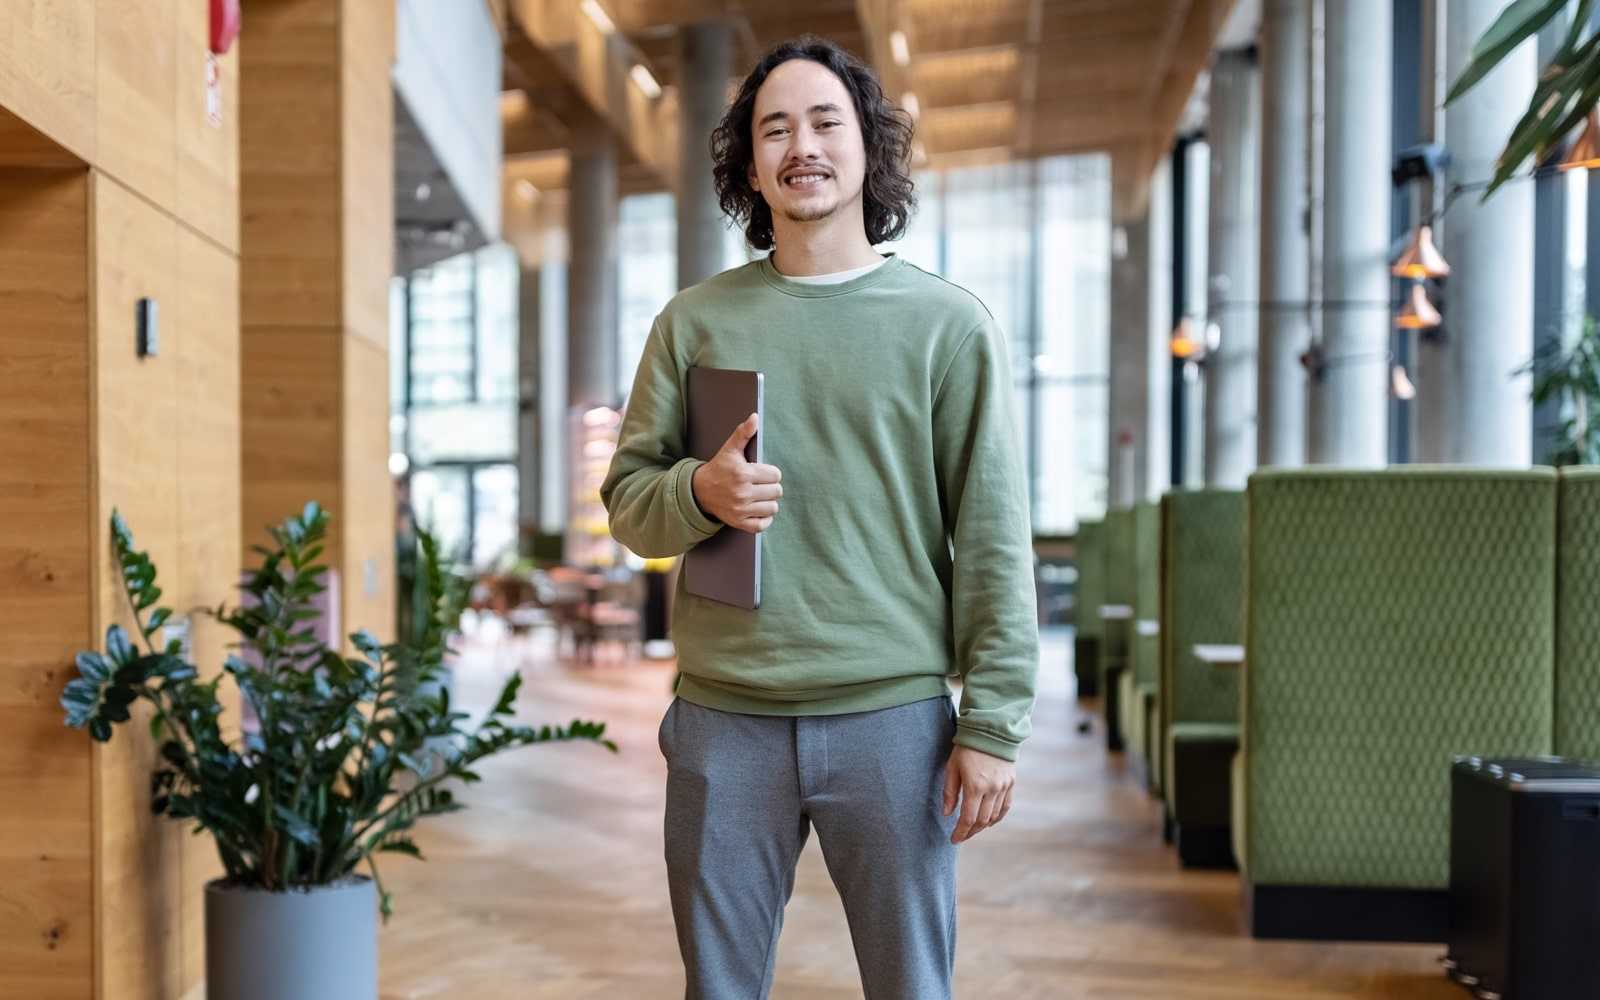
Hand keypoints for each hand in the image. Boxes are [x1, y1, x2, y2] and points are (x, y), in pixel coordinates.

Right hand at [690, 413, 783, 533]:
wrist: (699, 491)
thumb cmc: (719, 468)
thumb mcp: (730, 449)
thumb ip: (744, 433)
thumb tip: (755, 417)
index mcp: (743, 474)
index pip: (775, 475)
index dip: (771, 473)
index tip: (762, 473)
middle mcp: (742, 493)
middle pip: (776, 492)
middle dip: (770, 487)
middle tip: (760, 484)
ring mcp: (741, 509)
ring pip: (772, 508)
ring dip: (768, 502)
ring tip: (759, 496)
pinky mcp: (738, 522)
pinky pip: (762, 525)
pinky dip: (764, 519)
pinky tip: (757, 509)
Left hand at [942, 744, 1014, 843]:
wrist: (990, 730)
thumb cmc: (966, 748)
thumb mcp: (952, 767)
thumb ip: (950, 792)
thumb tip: (947, 814)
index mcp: (975, 786)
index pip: (968, 819)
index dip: (960, 832)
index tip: (953, 840)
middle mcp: (992, 789)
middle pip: (982, 821)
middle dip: (970, 832)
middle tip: (961, 836)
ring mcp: (1004, 787)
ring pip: (994, 816)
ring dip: (983, 826)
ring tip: (972, 829)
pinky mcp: (1011, 783)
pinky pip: (1005, 807)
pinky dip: (997, 817)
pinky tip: (989, 821)